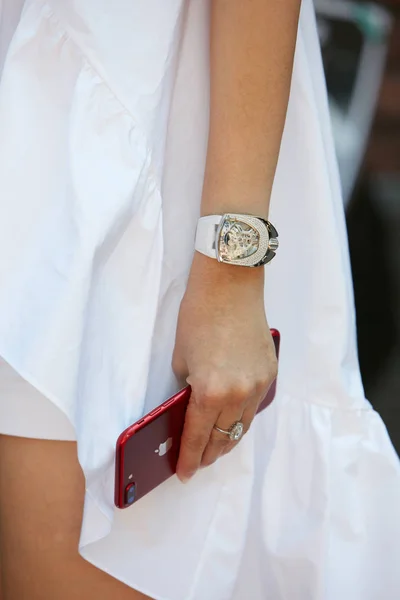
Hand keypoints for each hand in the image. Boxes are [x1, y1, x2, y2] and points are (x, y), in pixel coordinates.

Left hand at [172, 252, 277, 481]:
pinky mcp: (270, 372)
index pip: (198, 437)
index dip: (190, 459)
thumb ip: (187, 389)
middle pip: (224, 438)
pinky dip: (241, 417)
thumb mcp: (181, 359)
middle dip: (209, 454)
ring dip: (227, 439)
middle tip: (198, 462)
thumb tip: (190, 409)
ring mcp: (259, 384)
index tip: (184, 474)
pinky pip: (255, 405)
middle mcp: (239, 394)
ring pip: (243, 425)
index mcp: (210, 392)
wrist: (230, 286)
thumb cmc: (197, 317)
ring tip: (215, 447)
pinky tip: (232, 419)